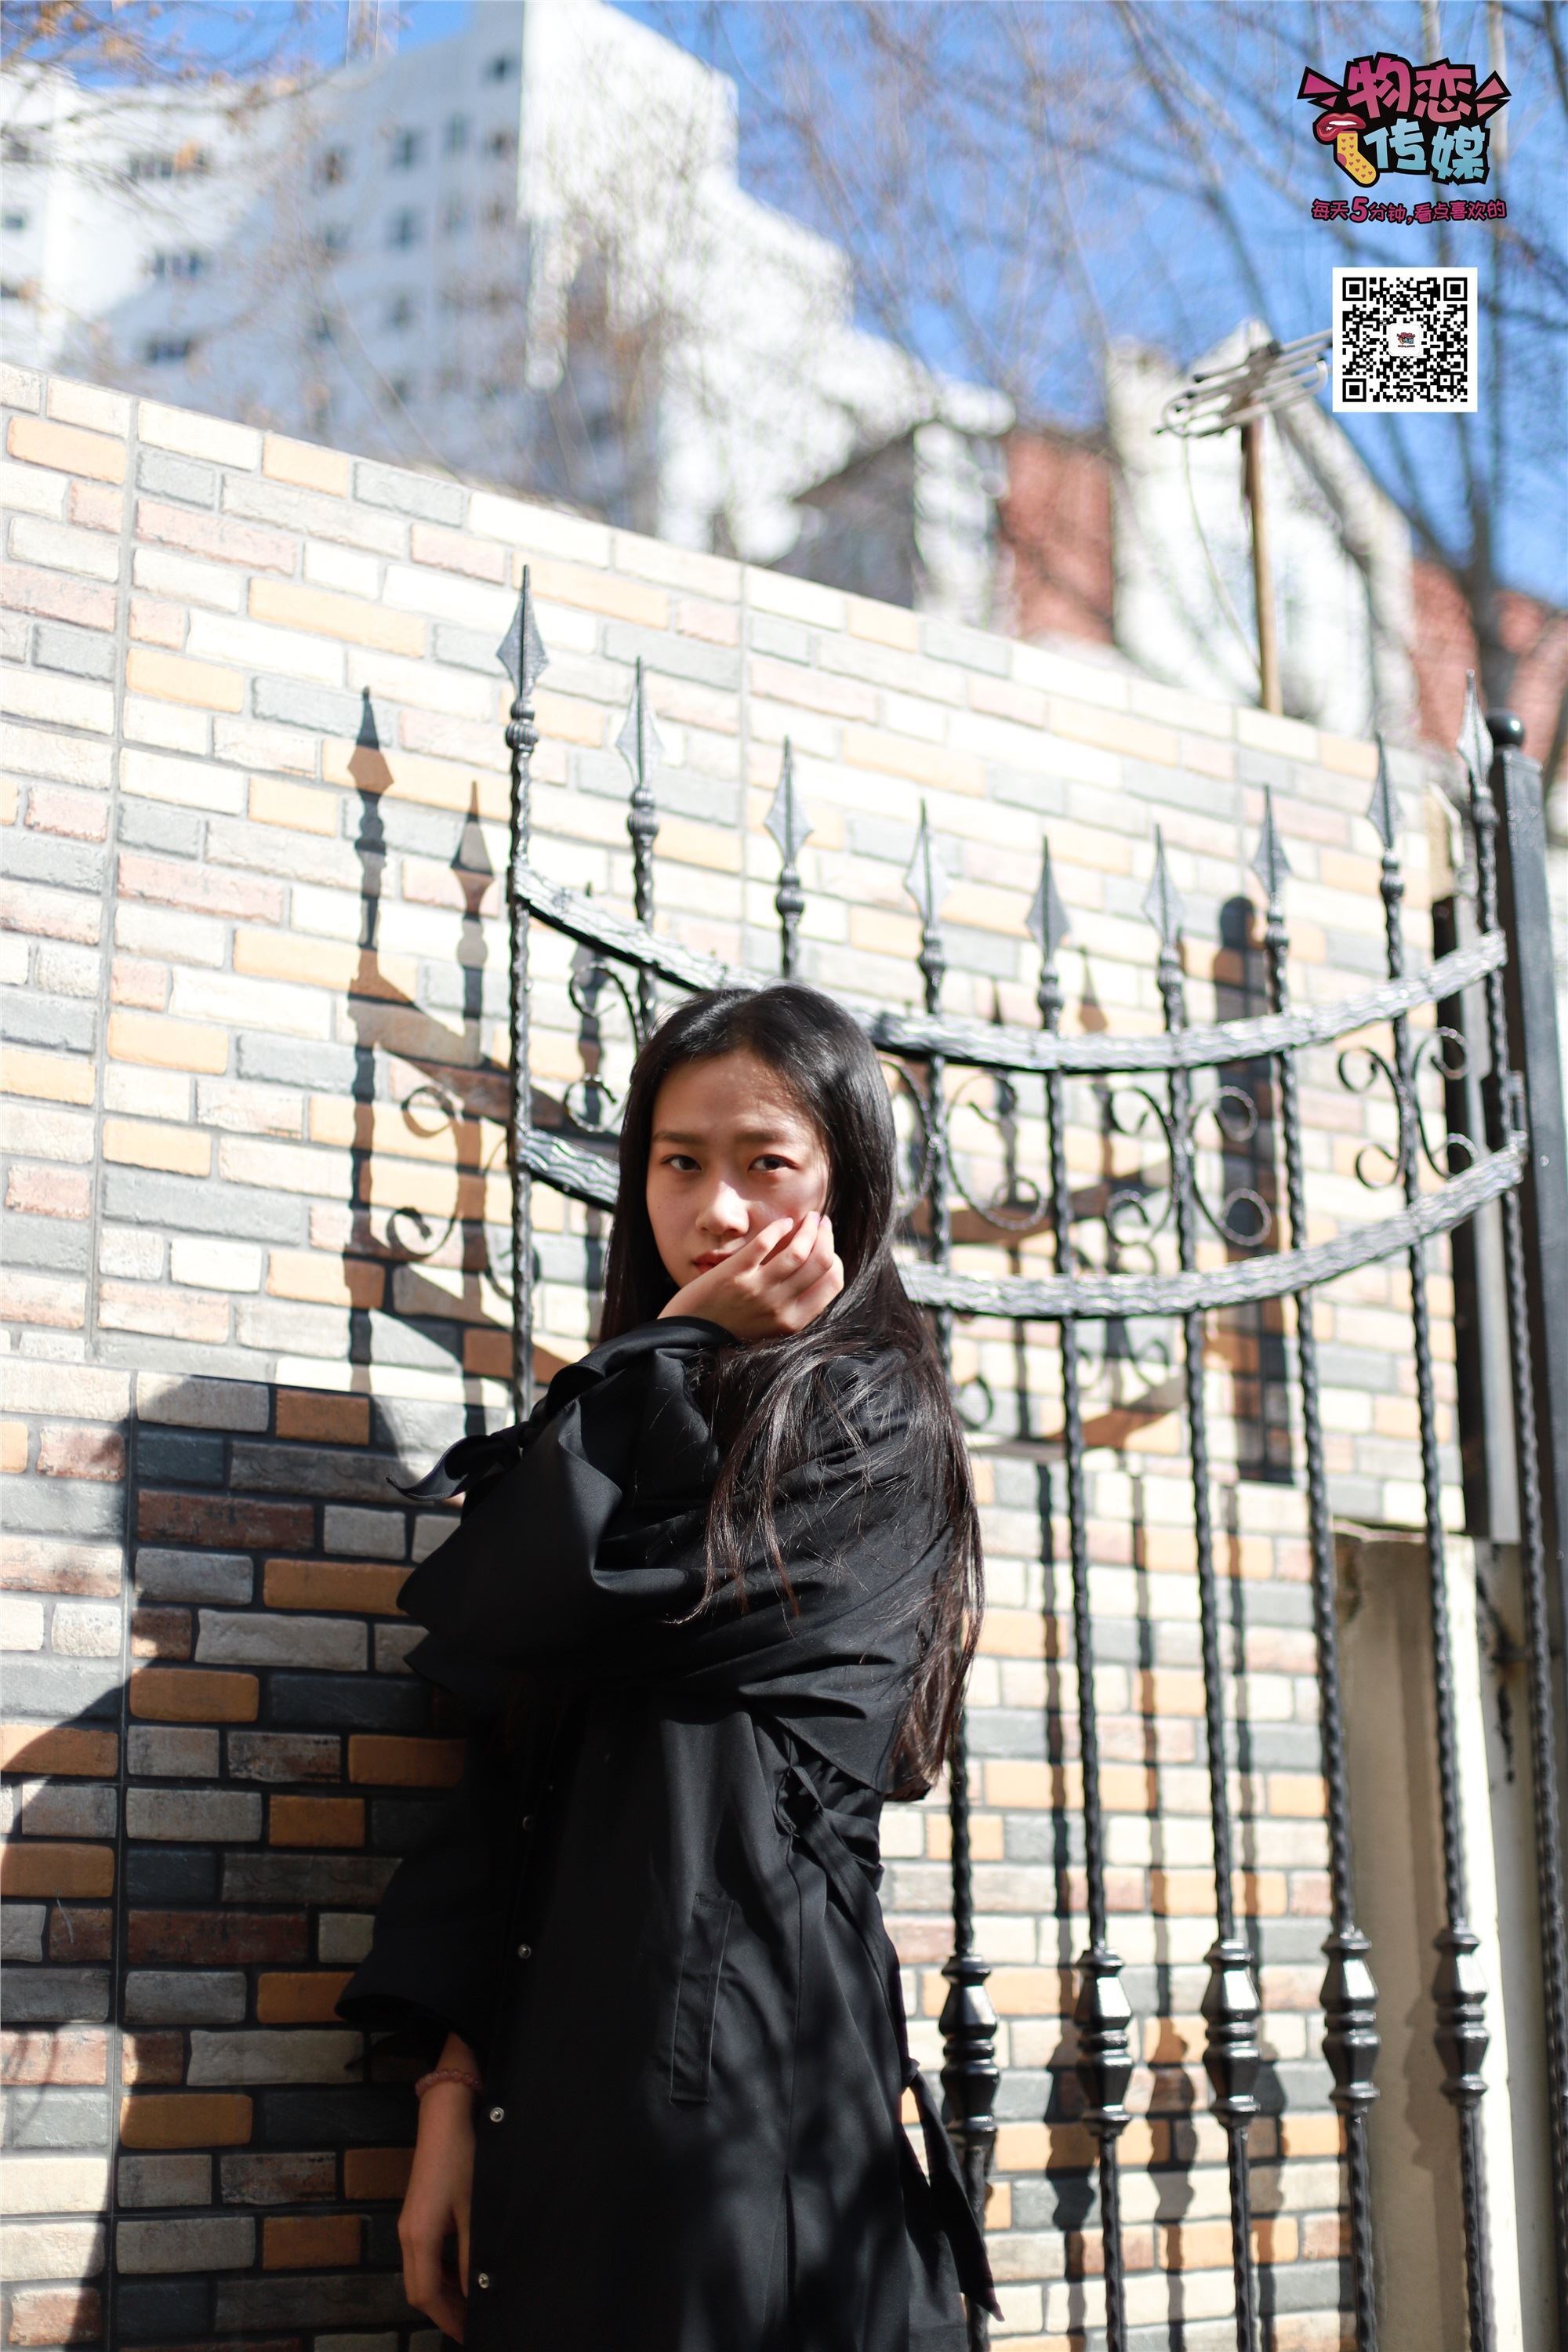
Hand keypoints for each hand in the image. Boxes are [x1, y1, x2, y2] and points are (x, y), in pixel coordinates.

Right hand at [399, 2047, 475, 2340]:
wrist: (445, 2116)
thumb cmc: (463, 2158)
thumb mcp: (474, 2209)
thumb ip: (472, 2254)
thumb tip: (477, 2291)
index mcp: (419, 2237)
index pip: (426, 2295)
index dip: (447, 2319)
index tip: (468, 2334)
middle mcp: (407, 2234)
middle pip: (417, 2289)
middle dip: (442, 2312)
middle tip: (470, 2325)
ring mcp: (408, 2223)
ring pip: (418, 2273)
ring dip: (440, 2293)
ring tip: (469, 2306)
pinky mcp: (415, 2213)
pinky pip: (421, 2256)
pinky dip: (437, 2274)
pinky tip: (459, 2274)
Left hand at [658, 1210, 843, 1341]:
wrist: (686, 1339)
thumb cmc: (730, 1329)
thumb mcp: (771, 1326)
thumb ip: (793, 1303)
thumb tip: (815, 1267)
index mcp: (793, 1321)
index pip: (832, 1282)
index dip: (835, 1258)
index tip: (827, 1245)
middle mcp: (778, 1307)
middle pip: (820, 1262)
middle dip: (826, 1236)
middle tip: (822, 1222)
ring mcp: (756, 1290)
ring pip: (798, 1252)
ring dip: (808, 1229)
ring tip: (809, 1217)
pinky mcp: (732, 1275)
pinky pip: (764, 1245)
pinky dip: (779, 1228)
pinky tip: (784, 1222)